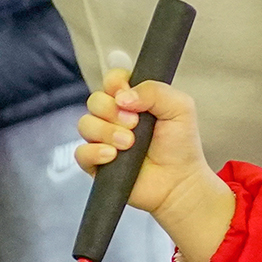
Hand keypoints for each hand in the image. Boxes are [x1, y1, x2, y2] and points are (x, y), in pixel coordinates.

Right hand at [77, 69, 234, 261]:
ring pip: (85, 124)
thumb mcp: (180, 108)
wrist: (179, 182)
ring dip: (107, 132)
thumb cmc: (181, 145)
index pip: (112, 79)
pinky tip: (112, 156)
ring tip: (129, 144)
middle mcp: (114, 116)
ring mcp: (103, 139)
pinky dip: (95, 152)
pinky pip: (81, 152)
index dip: (116, 83)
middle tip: (135, 124)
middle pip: (95, 100)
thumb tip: (123, 96)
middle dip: (113, 111)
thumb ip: (155, 91)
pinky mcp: (96, 163)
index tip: (129, 96)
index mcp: (132, 99)